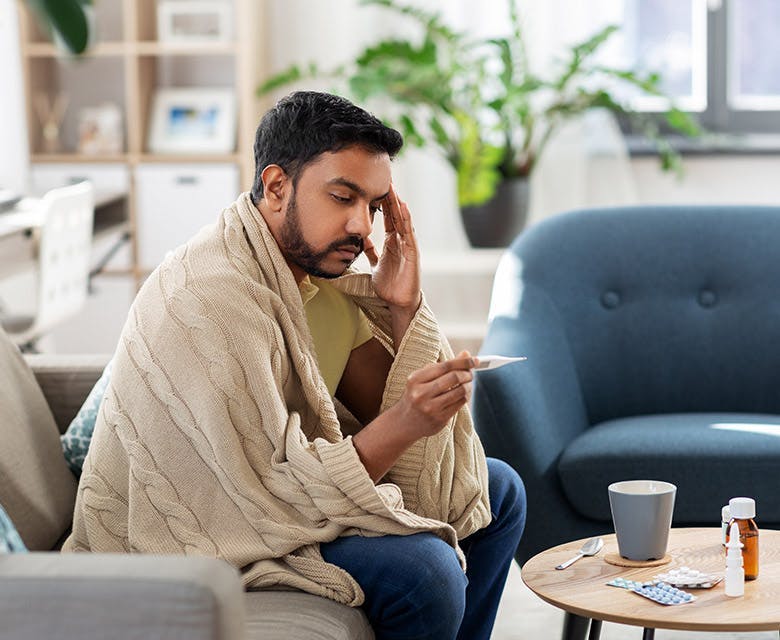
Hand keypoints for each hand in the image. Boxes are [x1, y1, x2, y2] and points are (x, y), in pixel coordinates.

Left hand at [364, 184, 420, 311]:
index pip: (387, 217)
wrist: (397, 303)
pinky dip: (406, 219)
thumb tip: (360, 240)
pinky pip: (409, 233)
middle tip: (384, 178)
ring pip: (402, 220)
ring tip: (392, 187)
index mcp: (391, 242)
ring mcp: (408, 245)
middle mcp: (400, 241)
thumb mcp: (374, 264)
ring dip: (397, 204)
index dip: (382, 202)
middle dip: (390, 197)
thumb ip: (370, 252)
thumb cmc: (388, 286)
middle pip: (395, 214)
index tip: (375, 186)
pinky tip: (402, 207)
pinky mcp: (413, 253)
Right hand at [392, 351, 474, 437]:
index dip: (463, 362)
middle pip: (454, 377)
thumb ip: (443, 366)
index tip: (473, 360)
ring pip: (460, 391)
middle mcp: (421, 393)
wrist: (404, 422)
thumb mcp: (423, 378)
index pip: (445, 366)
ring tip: (468, 383)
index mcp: (415, 379)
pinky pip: (460, 403)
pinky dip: (466, 396)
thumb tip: (466, 354)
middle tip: (471, 373)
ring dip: (469, 385)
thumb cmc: (416, 395)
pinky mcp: (440, 419)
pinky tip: (464, 394)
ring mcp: (430, 407)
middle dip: (467, 374)